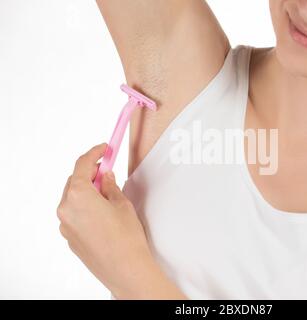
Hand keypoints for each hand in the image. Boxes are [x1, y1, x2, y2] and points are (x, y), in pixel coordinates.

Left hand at [57, 143, 153, 296]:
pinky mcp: (69, 238)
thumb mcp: (122, 204)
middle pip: (74, 181)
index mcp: (78, 195)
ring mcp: (65, 225)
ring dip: (87, 191)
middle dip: (90, 173)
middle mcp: (66, 209)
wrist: (125, 269)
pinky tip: (102, 213)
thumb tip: (105, 178)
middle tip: (107, 171)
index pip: (82, 165)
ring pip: (73, 199)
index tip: (104, 148)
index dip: (94, 153)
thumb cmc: (126, 237)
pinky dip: (84, 208)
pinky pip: (74, 215)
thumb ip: (110, 187)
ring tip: (107, 194)